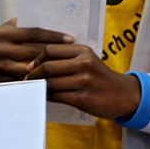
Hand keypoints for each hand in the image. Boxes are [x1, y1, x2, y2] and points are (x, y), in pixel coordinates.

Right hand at [0, 20, 72, 82]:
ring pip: (30, 69)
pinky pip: (23, 82)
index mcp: (3, 33)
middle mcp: (0, 49)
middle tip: (73, 54)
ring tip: (66, 68)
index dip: (53, 36)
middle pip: (34, 52)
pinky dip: (37, 82)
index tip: (70, 38)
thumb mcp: (7, 28)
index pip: (33, 33)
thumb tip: (53, 20)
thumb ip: (25, 25)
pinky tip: (52, 81)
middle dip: (55, 53)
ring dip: (48, 69)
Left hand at [26, 43, 140, 120]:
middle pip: (48, 66)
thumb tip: (37, 63)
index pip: (50, 50)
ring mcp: (85, 81)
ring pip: (52, 82)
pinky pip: (58, 97)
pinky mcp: (84, 98)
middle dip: (33, 74)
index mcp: (83, 51)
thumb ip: (67, 58)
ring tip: (33, 88)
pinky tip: (45, 97)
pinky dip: (48, 97)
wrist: (123, 94)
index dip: (36, 58)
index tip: (29, 67)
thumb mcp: (87, 60)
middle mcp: (84, 64)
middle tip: (26, 80)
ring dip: (39, 86)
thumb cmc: (100, 77)